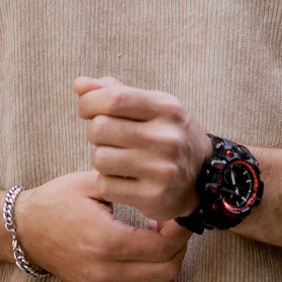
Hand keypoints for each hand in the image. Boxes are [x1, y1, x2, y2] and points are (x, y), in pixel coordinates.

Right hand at [13, 172, 190, 281]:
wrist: (25, 230)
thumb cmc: (57, 201)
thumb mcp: (92, 184)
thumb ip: (129, 187)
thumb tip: (163, 190)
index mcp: (105, 241)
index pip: (162, 248)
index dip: (180, 231)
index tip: (181, 214)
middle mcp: (105, 271)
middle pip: (167, 270)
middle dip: (178, 246)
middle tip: (171, 224)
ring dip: (168, 261)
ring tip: (158, 237)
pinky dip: (154, 274)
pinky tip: (145, 252)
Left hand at [74, 76, 212, 222]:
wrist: (202, 177)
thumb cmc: (166, 135)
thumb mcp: (151, 106)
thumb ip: (114, 92)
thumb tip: (80, 84)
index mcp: (166, 108)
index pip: (113, 98)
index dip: (89, 102)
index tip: (87, 110)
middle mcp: (166, 138)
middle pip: (100, 128)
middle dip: (94, 132)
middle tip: (106, 138)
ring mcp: (162, 169)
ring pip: (99, 159)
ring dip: (100, 159)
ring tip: (116, 158)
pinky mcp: (154, 197)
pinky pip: (106, 186)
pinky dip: (107, 182)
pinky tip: (122, 178)